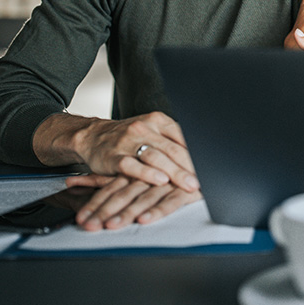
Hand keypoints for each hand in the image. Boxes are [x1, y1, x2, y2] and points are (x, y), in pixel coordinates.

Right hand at [34, 111, 198, 192]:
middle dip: (191, 166)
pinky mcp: (114, 156)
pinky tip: (161, 181)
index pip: (183, 137)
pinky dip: (148, 174)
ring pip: (156, 157)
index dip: (198, 154)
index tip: (211, 167)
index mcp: (158, 120)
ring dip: (175, 172)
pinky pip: (133, 166)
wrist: (92, 136)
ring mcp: (128, 141)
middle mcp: (144, 128)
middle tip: (205, 180)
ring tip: (189, 184)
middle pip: (173, 148)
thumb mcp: (151, 131)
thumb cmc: (128, 138)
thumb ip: (172, 141)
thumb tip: (201, 156)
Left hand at [67, 173, 201, 230]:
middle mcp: (150, 174)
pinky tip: (144, 219)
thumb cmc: (158, 169)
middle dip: (106, 210)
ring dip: (128, 212)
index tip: (81, 219)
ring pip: (144, 197)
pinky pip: (171, 201)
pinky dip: (157, 210)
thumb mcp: (127, 170)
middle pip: (125, 192)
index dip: (95, 202)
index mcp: (135, 169)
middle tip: (91, 225)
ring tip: (112, 225)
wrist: (196, 155)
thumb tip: (71, 183)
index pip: (111, 186)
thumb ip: (103, 178)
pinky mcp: (185, 188)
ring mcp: (168, 181)